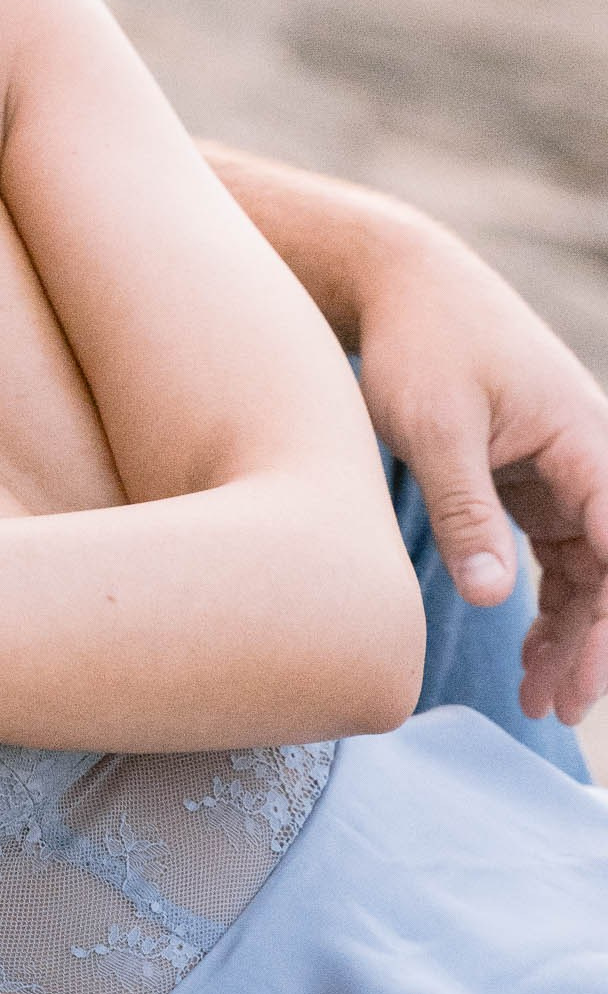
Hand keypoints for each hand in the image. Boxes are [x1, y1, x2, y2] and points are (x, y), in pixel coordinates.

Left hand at [353, 219, 607, 724]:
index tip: (591, 673)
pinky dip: (548, 605)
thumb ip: (467, 512)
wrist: (404, 284)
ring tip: (541, 701)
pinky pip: (561, 556)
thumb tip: (493, 597)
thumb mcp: (435, 429)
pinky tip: (531, 654)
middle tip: (559, 708)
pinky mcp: (537, 480)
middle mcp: (591, 457)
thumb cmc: (421, 344)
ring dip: (572, 635)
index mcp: (585, 439)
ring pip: (590, 572)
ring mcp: (568, 471)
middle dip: (594, 643)